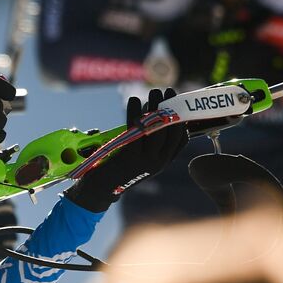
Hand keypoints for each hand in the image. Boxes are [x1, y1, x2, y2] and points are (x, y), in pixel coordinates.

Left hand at [67, 88, 187, 212]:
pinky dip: (135, 112)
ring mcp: (145, 160)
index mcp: (162, 163)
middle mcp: (158, 162)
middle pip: (171, 130)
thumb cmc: (117, 170)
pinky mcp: (130, 157)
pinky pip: (136, 129)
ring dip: (155, 106)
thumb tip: (151, 115)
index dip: (182, 120)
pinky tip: (134, 101)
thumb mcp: (139, 159)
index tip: (179, 104)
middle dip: (171, 108)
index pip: (181, 140)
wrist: (100, 190)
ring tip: (154, 91)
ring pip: (156, 128)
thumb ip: (148, 143)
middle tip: (167, 91)